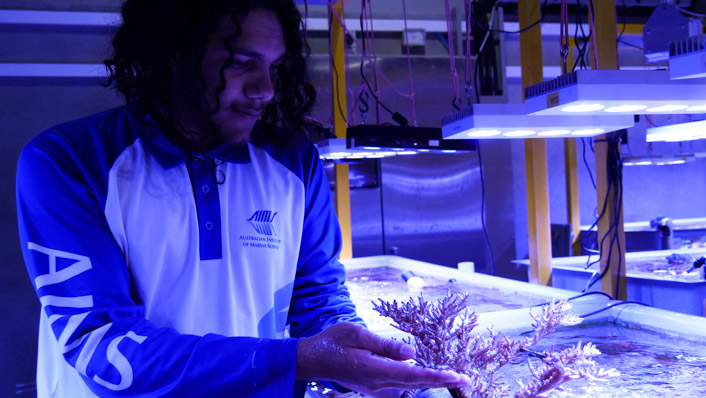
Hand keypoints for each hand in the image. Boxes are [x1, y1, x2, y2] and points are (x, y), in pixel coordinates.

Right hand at [295, 322, 470, 391]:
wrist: (313, 360)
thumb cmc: (333, 342)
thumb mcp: (356, 333)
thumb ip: (384, 345)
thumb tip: (411, 353)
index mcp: (374, 369)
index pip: (413, 375)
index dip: (437, 376)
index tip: (457, 376)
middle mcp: (378, 384)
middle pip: (416, 385)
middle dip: (442, 382)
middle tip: (466, 381)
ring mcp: (375, 389)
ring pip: (410, 388)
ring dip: (431, 384)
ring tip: (453, 379)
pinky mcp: (373, 388)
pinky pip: (400, 389)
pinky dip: (417, 384)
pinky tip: (427, 379)